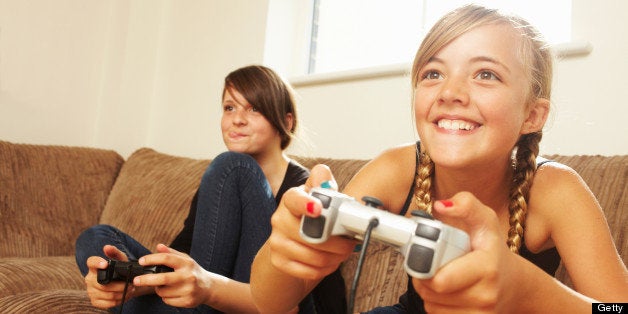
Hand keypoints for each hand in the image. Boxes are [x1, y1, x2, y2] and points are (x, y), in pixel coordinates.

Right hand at [84, 245, 132, 308]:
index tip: (105, 264)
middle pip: (103, 284)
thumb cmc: (121, 269)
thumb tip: (107, 247)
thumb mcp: (121, 259)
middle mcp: (89, 279)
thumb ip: (115, 252)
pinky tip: (125, 296)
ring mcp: (91, 291)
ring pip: (107, 294)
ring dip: (122, 293)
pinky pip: (107, 303)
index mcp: (94, 267)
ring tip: (130, 290)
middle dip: (120, 285)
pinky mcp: (95, 301)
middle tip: (131, 284)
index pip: (91, 262)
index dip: (97, 263)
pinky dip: (119, 300)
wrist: (123, 282)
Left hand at [133, 244, 213, 307]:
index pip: (167, 259)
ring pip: (163, 292)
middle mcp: (189, 276)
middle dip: (146, 279)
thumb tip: (158, 246)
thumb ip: (171, 253)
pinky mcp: (188, 301)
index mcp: (187, 264)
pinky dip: (165, 297)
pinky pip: (167, 301)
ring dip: (158, 289)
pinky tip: (172, 293)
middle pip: (162, 278)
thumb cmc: (193, 271)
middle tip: (136, 280)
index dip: (152, 259)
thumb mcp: (185, 259)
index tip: (141, 261)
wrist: (208, 287)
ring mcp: (189, 290)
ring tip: (165, 286)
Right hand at [266, 164, 355, 280]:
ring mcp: (276, 241)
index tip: (318, 208)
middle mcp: (279, 219)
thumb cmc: (310, 216)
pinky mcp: (279, 261)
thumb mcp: (318, 195)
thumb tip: (324, 177)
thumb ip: (323, 183)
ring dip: (335, 257)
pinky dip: (325, 269)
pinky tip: (331, 262)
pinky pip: (308, 271)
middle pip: (311, 235)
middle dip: (337, 242)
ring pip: (313, 256)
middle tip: (350, 242)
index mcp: (290, 199)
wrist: (291, 240)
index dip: (306, 203)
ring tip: (343, 252)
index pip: (294, 199)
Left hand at [412, 192, 519, 312]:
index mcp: (486, 267)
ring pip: (431, 306)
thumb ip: (466, 205)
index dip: (425, 267)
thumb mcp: (484, 220)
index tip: (428, 256)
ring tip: (443, 278)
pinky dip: (437, 305)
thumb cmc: (492, 251)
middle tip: (433, 265)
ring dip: (429, 292)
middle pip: (431, 292)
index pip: (440, 279)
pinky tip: (448, 293)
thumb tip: (442, 205)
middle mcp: (486, 295)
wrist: (514, 284)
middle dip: (424, 277)